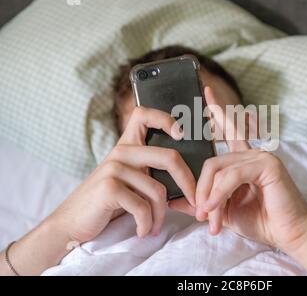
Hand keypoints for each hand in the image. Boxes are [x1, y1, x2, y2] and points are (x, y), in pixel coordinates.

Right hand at [48, 106, 195, 242]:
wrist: (73, 222)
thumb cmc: (108, 203)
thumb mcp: (132, 185)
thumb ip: (155, 180)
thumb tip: (192, 195)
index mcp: (128, 146)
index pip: (144, 115)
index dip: (166, 119)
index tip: (181, 135)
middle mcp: (121, 152)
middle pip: (169, 158)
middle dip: (188, 183)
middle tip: (195, 203)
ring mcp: (114, 168)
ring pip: (158, 190)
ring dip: (161, 216)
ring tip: (154, 227)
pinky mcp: (109, 187)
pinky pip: (143, 207)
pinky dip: (146, 224)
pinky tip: (142, 231)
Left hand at [171, 87, 306, 253]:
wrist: (289, 235)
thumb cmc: (261, 221)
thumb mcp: (223, 211)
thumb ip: (201, 202)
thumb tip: (172, 200)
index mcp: (245, 160)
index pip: (229, 131)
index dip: (218, 111)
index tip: (206, 91)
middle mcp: (253, 153)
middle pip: (212, 162)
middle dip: (201, 190)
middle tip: (200, 214)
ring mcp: (261, 156)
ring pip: (219, 170)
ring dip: (211, 197)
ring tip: (209, 218)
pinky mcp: (267, 164)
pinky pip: (232, 175)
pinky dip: (220, 193)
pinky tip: (215, 208)